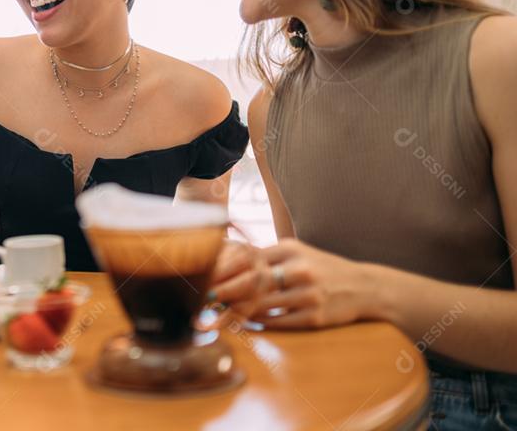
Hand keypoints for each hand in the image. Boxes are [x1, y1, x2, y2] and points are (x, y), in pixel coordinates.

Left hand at [213, 238, 372, 328]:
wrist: (365, 287)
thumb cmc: (322, 268)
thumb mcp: (298, 252)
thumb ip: (267, 256)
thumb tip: (227, 257)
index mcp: (291, 249)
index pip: (250, 258)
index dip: (225, 269)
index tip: (205, 277)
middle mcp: (299, 269)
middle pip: (253, 281)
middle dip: (226, 292)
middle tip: (206, 300)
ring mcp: (308, 294)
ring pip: (263, 304)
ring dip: (239, 311)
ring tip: (220, 315)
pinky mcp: (314, 317)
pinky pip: (279, 321)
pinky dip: (260, 323)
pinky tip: (247, 323)